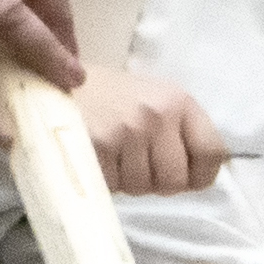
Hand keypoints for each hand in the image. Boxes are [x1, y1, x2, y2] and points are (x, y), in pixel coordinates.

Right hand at [77, 68, 227, 194]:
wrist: (50, 75)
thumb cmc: (105, 95)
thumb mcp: (151, 101)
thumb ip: (177, 133)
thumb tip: (195, 177)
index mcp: (178, 100)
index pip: (213, 153)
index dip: (199, 175)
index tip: (182, 176)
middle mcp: (158, 114)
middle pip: (175, 181)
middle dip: (155, 184)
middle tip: (134, 165)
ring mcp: (128, 131)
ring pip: (141, 188)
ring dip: (125, 182)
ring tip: (110, 154)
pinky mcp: (99, 146)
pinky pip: (112, 187)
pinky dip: (102, 181)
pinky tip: (93, 157)